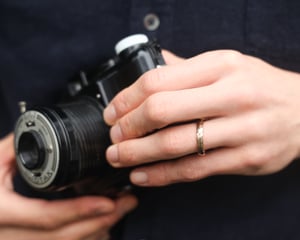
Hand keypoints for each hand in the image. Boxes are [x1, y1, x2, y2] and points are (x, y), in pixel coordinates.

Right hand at [0, 134, 136, 239]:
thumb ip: (12, 148)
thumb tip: (36, 131)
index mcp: (3, 213)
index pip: (48, 217)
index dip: (80, 211)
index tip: (108, 202)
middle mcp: (13, 237)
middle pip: (65, 237)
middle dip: (101, 222)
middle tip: (126, 202)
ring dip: (98, 230)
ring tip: (120, 210)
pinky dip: (85, 237)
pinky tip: (101, 225)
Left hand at [103, 50, 299, 186]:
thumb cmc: (258, 86)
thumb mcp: (226, 65)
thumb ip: (186, 69)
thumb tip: (151, 68)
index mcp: (220, 66)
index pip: (158, 80)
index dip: (127, 98)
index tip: (113, 111)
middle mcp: (232, 95)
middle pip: (162, 110)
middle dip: (128, 126)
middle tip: (113, 136)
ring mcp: (242, 129)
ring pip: (175, 144)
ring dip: (138, 153)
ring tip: (119, 157)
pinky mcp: (246, 159)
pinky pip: (194, 169)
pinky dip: (162, 175)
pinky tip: (142, 176)